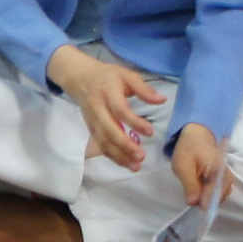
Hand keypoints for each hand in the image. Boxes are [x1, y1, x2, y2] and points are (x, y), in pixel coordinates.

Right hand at [48, 45, 165, 170]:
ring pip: (104, 141)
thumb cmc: (108, 76)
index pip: (120, 110)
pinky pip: (100, 145)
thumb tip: (161, 100)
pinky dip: (112, 156)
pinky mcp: (91, 128)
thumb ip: (144, 89)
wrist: (80, 78)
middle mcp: (98, 108)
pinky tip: (125, 164)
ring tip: (135, 166)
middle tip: (141, 157)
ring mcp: (92, 120)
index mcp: (107, 92)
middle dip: (125, 145)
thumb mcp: (127, 75)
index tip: (150, 132)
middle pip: (110, 130)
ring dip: (119, 156)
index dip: (134, 122)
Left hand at [170, 122, 226, 207]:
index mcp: (217, 168)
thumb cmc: (188, 149)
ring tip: (197, 193)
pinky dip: (212, 194)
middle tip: (194, 199)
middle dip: (208, 200)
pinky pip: (221, 191)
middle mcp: (226, 173)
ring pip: (221, 194)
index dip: (206, 201)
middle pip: (220, 195)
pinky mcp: (226, 177)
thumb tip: (194, 202)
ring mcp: (227, 175)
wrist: (198, 135)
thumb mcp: (182, 166)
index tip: (199, 207)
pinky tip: (202, 190)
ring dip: (210, 198)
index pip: (214, 190)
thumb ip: (189, 184)